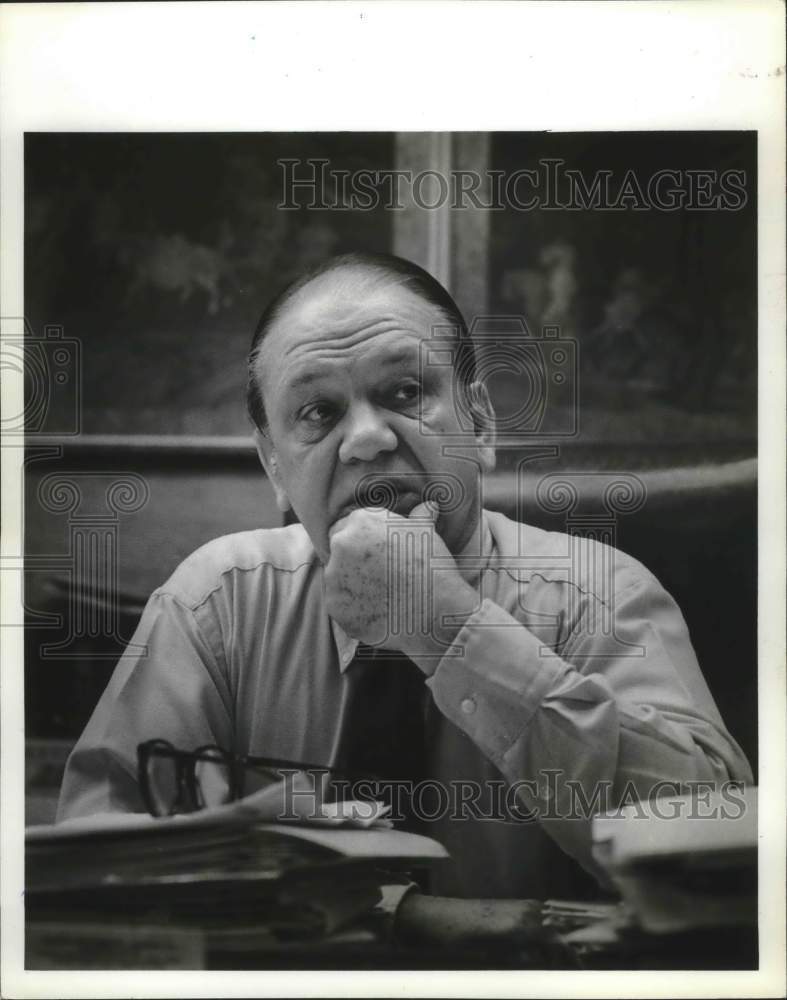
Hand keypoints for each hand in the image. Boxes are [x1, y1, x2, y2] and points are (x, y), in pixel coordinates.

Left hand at [324, 502, 477, 672]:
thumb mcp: (428, 534)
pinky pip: (340, 604)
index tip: (379, 553)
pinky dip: (353, 608)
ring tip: (381, 595)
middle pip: (340, 550)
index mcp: (360, 521)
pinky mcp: (334, 605)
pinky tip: (376, 611)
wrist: (435, 610)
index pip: (349, 525)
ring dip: (352, 583)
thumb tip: (429, 505)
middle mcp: (341, 544)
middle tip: (380, 574)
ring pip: (337, 577)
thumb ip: (421, 516)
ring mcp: (334, 576)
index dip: (364, 540)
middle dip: (354, 559)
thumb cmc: (433, 566)